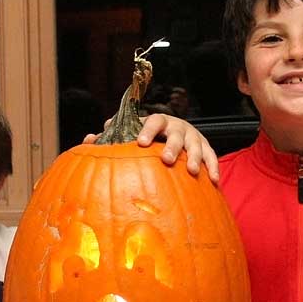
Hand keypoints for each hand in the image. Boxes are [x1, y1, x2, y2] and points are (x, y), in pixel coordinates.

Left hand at [85, 114, 218, 183]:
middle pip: (176, 134)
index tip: (140, 143)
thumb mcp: (132, 133)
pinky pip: (212, 157)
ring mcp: (193, 137)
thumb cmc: (148, 137)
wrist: (175, 135)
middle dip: (171, 146)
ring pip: (196, 145)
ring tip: (191, 171)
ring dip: (194, 158)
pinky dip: (213, 168)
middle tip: (165, 159)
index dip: (147, 130)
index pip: (154, 120)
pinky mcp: (206, 148)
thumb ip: (113, 136)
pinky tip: (213, 181)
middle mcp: (177, 127)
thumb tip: (89, 139)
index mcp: (159, 122)